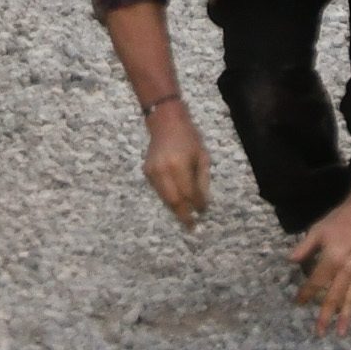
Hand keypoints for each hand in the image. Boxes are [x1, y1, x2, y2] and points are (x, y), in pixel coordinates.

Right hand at [141, 99, 208, 229]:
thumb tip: (203, 203)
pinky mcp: (147, 172)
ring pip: (165, 199)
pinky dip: (168, 198)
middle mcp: (163, 171)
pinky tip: (177, 201)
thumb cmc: (189, 137)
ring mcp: (152, 172)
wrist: (165, 122)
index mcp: (179, 165)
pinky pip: (159, 191)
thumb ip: (202, 181)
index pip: (188, 193)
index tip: (203, 213)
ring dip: (175, 209)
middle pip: (173, 201)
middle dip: (183, 215)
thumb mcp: (202, 156)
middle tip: (192, 227)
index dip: (196, 205)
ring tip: (185, 218)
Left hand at [289, 202, 350, 334]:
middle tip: (319, 332)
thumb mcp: (318, 230)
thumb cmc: (340, 220)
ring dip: (346, 317)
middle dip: (326, 315)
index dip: (306, 294)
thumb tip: (289, 261)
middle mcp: (347, 269)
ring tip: (341, 333)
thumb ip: (304, 247)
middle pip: (334, 297)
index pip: (316, 282)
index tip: (298, 304)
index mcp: (332, 259)